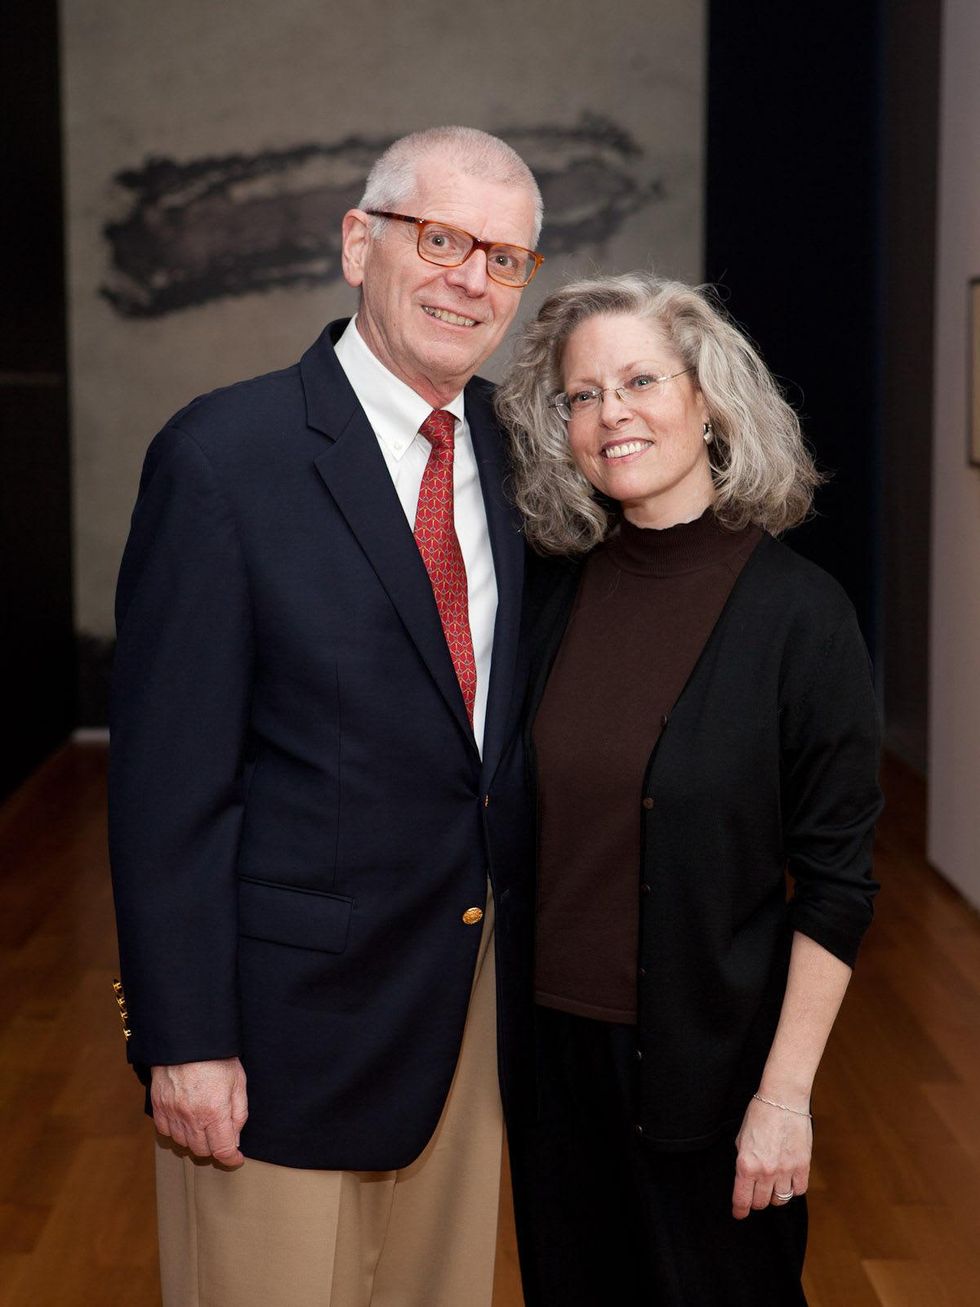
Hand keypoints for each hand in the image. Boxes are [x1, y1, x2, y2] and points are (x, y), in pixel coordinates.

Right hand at [150, 1057, 247, 1166]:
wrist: (187, 1038)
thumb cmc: (216, 1057)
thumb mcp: (238, 1082)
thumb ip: (239, 1113)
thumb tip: (236, 1138)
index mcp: (214, 1112)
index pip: (222, 1150)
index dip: (231, 1158)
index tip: (236, 1158)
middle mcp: (191, 1117)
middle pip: (202, 1151)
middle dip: (214, 1148)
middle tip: (221, 1137)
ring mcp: (172, 1113)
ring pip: (183, 1144)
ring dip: (195, 1140)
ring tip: (204, 1126)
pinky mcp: (159, 1106)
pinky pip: (165, 1131)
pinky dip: (176, 1132)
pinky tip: (185, 1121)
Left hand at [731, 1094, 810, 1219]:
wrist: (782, 1100)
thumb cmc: (759, 1114)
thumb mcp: (741, 1139)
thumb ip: (744, 1161)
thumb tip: (745, 1179)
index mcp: (746, 1164)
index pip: (742, 1199)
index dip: (740, 1210)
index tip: (739, 1214)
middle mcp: (765, 1171)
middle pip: (761, 1203)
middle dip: (756, 1201)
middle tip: (756, 1195)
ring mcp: (785, 1170)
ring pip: (780, 1200)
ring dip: (775, 1196)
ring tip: (773, 1186)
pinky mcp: (802, 1166)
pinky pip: (799, 1190)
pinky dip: (793, 1189)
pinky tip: (789, 1180)